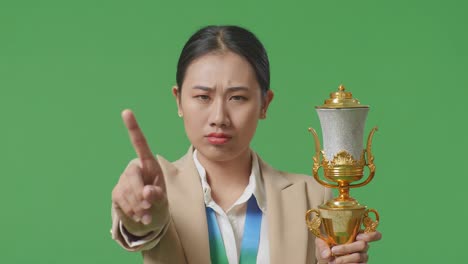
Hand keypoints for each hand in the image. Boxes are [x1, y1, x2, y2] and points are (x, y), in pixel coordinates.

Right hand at [111, 109, 167, 236]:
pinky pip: (121, 199)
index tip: (126, 112)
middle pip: (132, 175)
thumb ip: (157, 194)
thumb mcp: (162, 199)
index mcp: (149, 163)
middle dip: (139, 193)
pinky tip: (139, 216)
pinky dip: (131, 210)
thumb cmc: (159, 202)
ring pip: (126, 190)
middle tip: (148, 207)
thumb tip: (146, 192)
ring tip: (147, 215)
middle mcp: (134, 168)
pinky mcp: (116, 192)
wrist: (149, 219)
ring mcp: (124, 180)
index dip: (133, 128)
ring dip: (138, 206)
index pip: (140, 143)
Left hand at [315, 231, 381, 263]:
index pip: (373, 234)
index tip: (358, 236)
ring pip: (359, 256)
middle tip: (333, 250)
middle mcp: (362, 245)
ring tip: (331, 260)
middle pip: (363, 245)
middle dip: (347, 248)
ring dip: (344, 259)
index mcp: (356, 234)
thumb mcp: (320, 242)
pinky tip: (337, 263)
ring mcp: (362, 256)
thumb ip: (322, 245)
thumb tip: (327, 254)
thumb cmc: (325, 247)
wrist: (324, 261)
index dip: (371, 235)